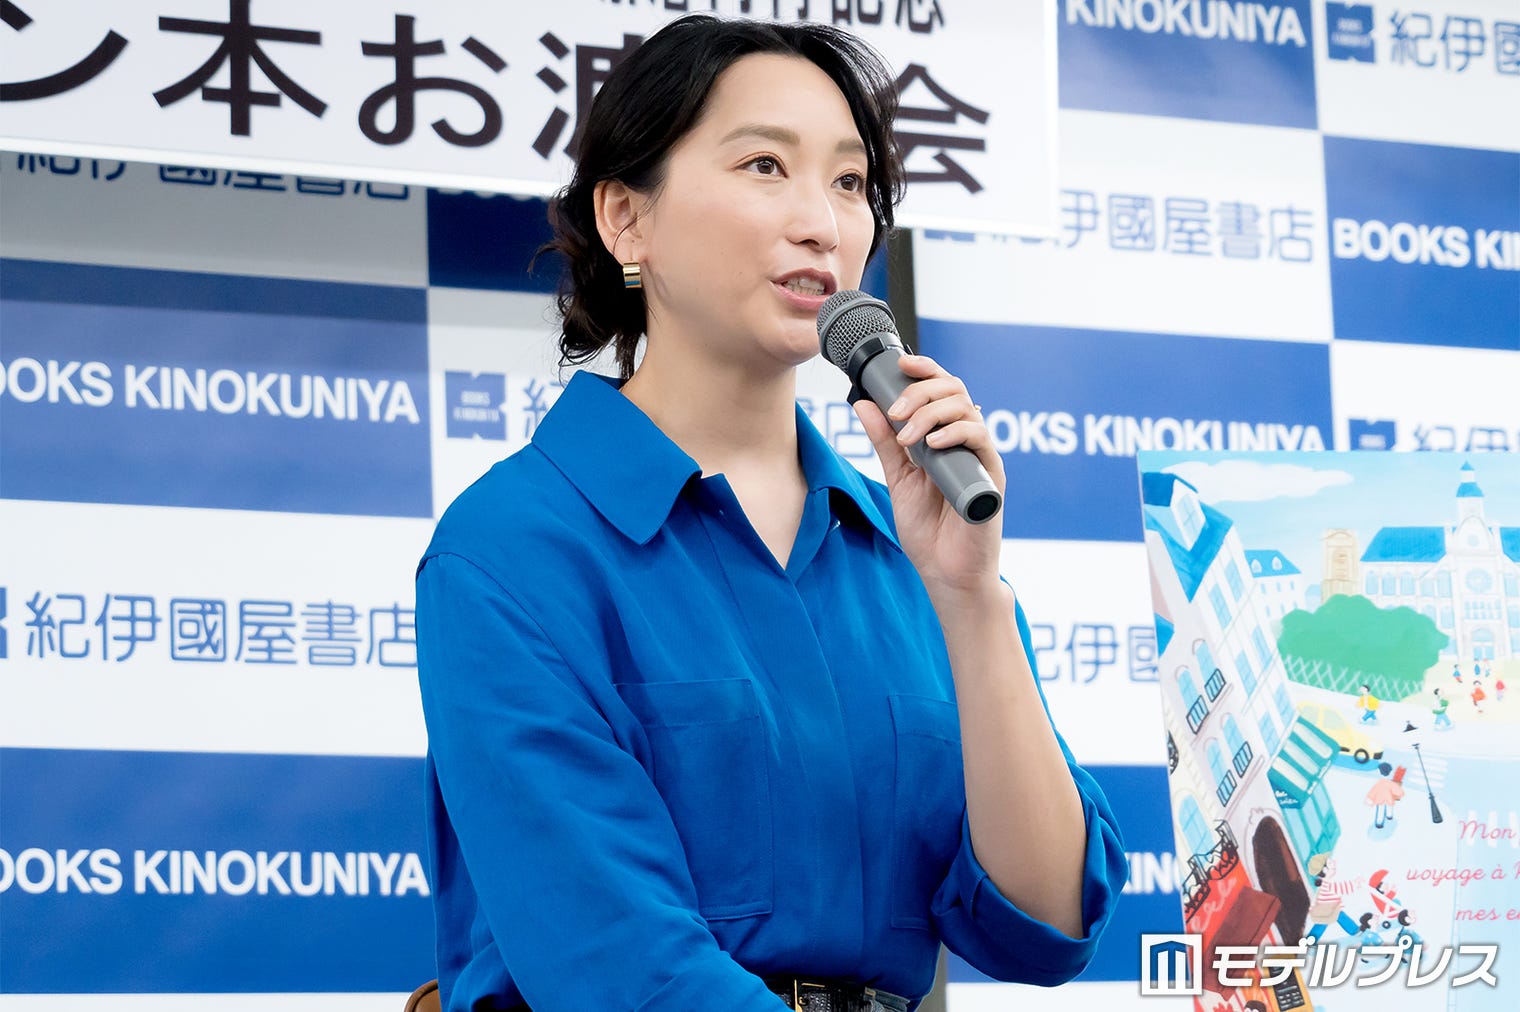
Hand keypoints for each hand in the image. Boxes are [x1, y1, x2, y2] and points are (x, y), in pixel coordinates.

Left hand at [854, 353, 1005, 597]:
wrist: (945, 572)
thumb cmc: (927, 529)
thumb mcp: (898, 479)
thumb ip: (885, 442)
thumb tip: (863, 404)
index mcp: (945, 437)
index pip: (941, 389)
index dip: (925, 370)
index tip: (900, 364)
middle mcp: (965, 440)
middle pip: (954, 390)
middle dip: (921, 392)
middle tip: (896, 412)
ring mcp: (980, 456)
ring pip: (966, 408)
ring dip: (931, 413)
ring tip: (908, 436)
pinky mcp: (991, 475)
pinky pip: (980, 440)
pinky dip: (955, 434)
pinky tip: (932, 445)